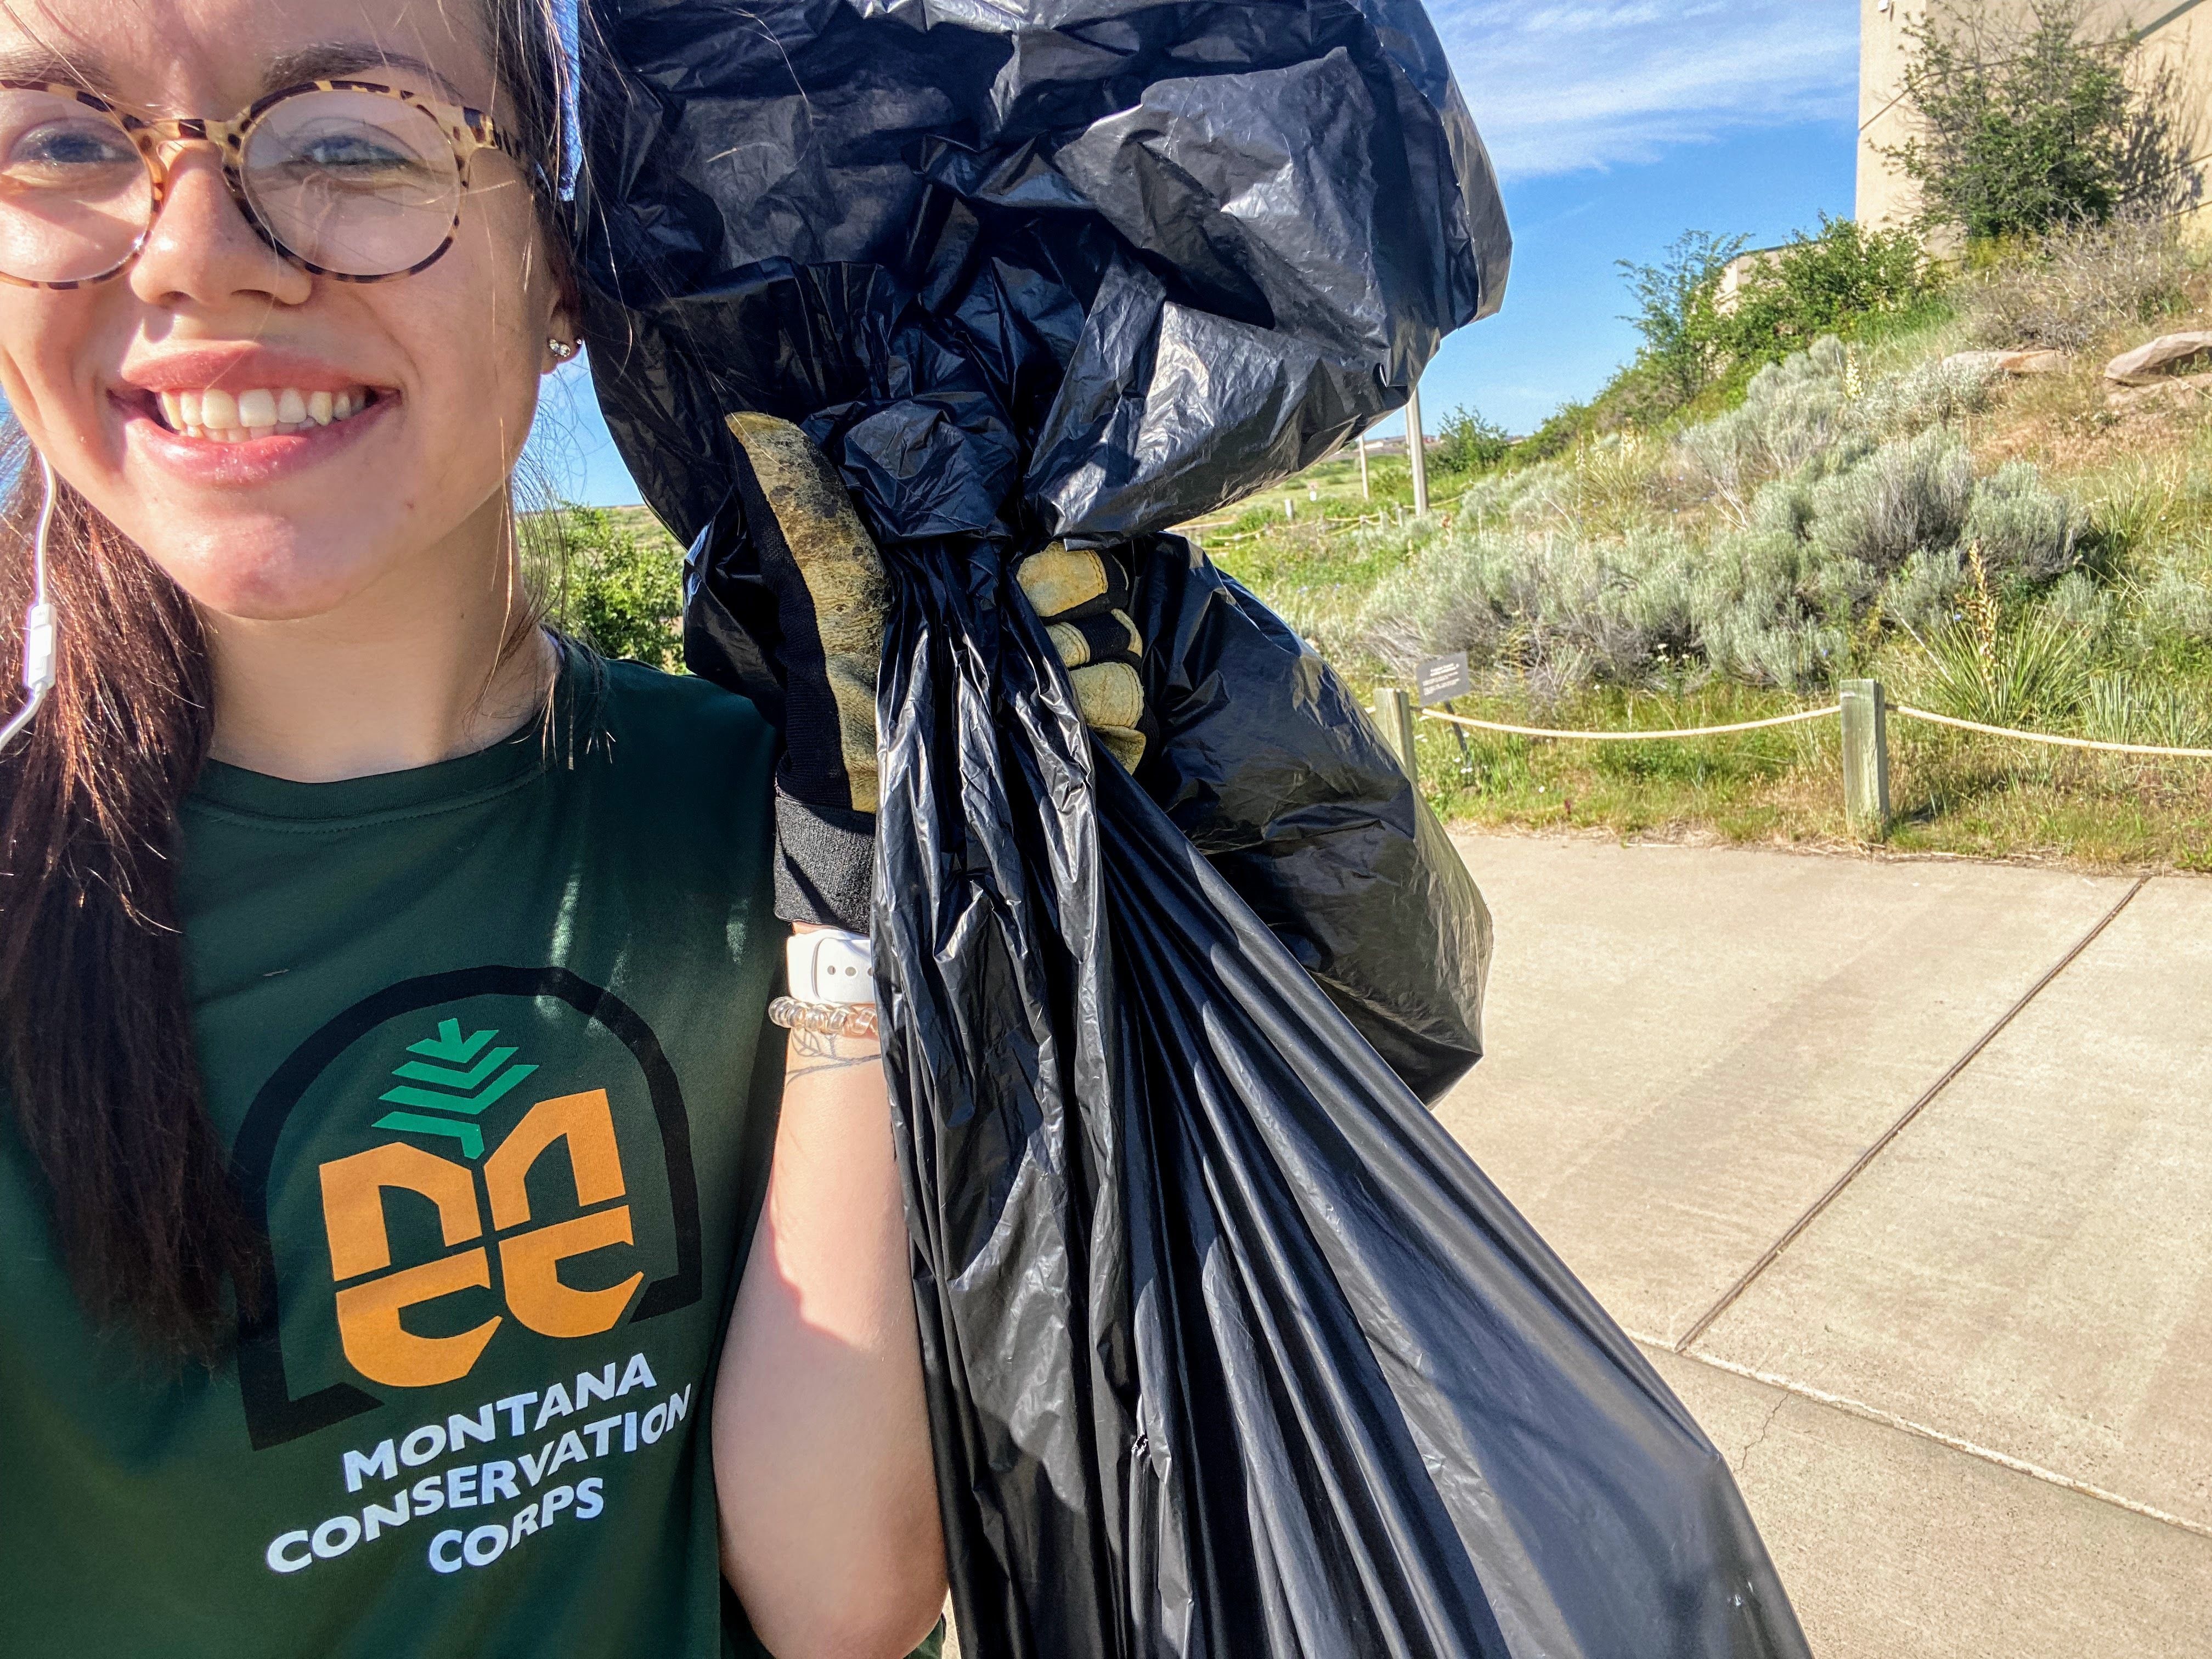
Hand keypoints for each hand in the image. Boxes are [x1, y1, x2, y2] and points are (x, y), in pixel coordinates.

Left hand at [724, 418, 1157, 929]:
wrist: (839, 765)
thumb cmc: (831, 663)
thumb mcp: (815, 574)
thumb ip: (798, 496)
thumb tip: (750, 421)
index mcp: (1003, 574)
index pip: (1080, 549)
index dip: (1054, 570)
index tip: (1013, 584)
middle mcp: (1049, 624)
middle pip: (1110, 599)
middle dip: (1060, 621)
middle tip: (1000, 648)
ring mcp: (1075, 686)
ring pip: (1123, 656)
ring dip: (1073, 674)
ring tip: (1011, 696)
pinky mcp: (1090, 745)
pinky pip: (1131, 718)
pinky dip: (1096, 720)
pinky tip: (1041, 731)